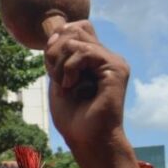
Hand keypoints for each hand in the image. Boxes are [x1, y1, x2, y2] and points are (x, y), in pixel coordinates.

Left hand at [43, 20, 129, 154]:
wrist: (86, 138)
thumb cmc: (72, 116)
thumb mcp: (58, 78)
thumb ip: (59, 55)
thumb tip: (58, 30)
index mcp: (94, 59)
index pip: (76, 28)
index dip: (58, 39)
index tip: (50, 65)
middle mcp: (106, 57)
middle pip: (76, 28)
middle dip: (55, 50)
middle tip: (56, 76)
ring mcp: (113, 61)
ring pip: (76, 38)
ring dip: (60, 62)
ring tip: (64, 84)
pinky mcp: (116, 68)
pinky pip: (86, 51)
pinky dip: (70, 67)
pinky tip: (71, 86)